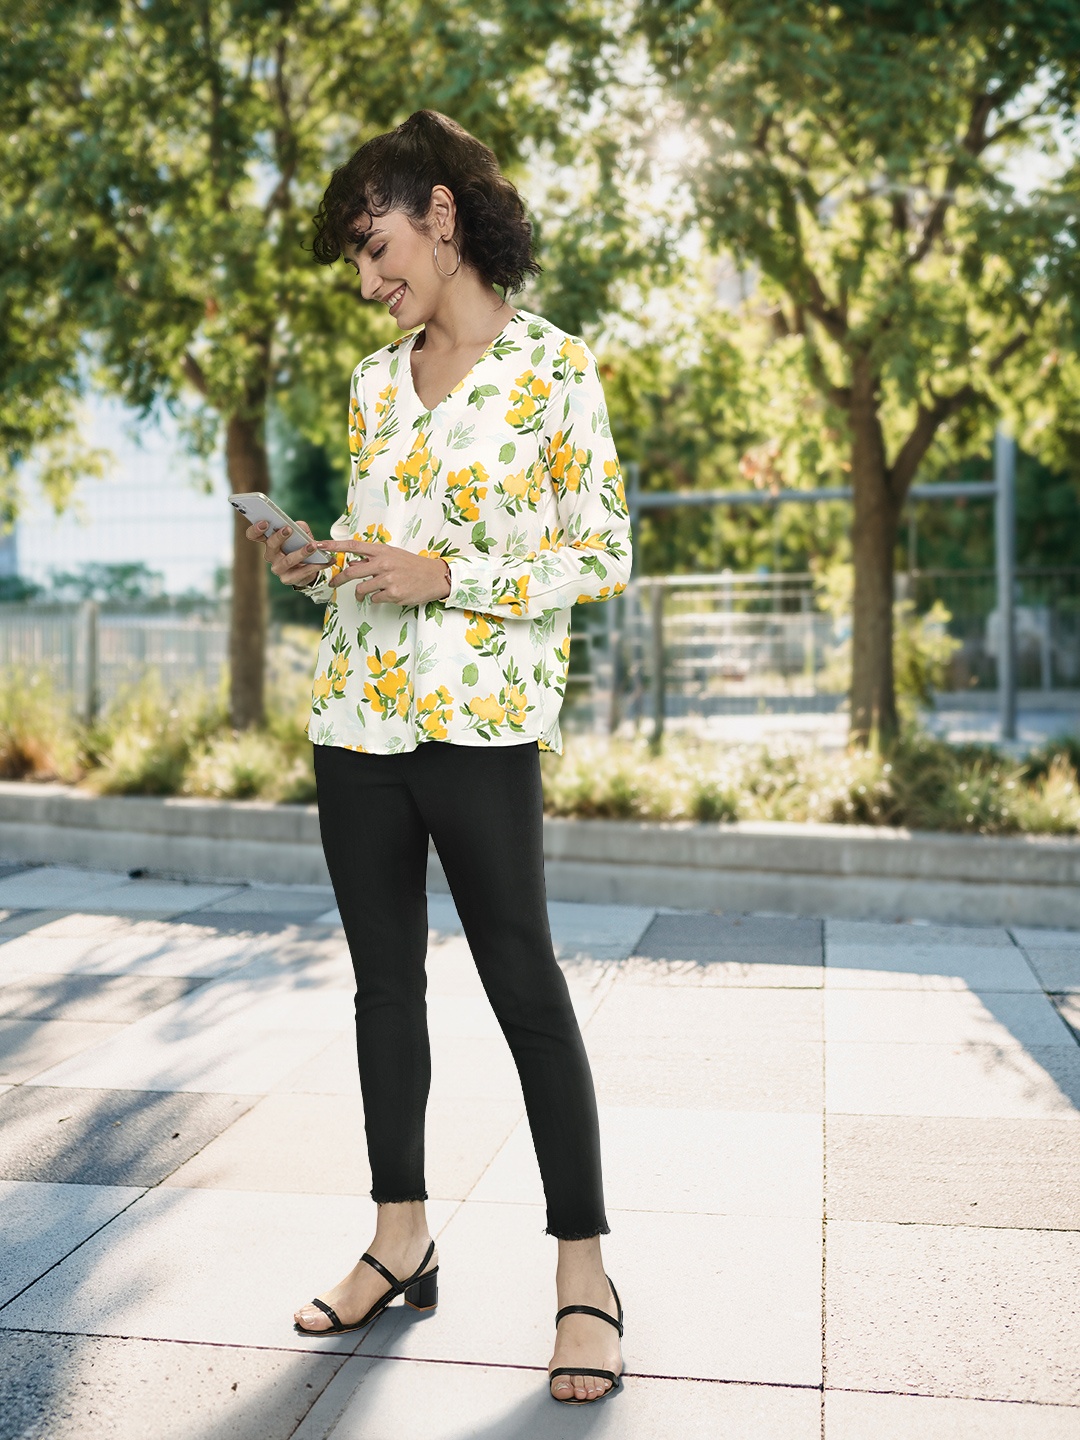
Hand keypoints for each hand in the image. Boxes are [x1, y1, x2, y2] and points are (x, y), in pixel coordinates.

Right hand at [245, 518, 326, 587]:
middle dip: (279, 537)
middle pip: (271, 545)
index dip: (256, 529)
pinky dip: (315, 566)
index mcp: (270, 541)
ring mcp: (278, 568)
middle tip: (289, 529)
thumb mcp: (302, 535)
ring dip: (301, 552)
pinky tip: (325, 561)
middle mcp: (271, 555)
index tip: (264, 522)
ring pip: (287, 560)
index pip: (254, 535)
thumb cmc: (301, 547)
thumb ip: (300, 528)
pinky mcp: (288, 579)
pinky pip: (301, 573)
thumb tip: (299, 526)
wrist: (310, 568)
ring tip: (313, 546)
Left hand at [318, 540, 451, 605]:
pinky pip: (374, 599)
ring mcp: (388, 579)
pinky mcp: (393, 594)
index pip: (353, 546)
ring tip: (366, 594)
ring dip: (361, 594)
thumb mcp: (392, 556)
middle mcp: (383, 563)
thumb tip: (352, 565)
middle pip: (352, 572)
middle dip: (338, 580)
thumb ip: (372, 559)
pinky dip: (376, 599)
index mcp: (382, 551)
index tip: (319, 545)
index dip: (334, 546)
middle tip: (332, 584)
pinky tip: (387, 595)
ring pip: (362, 589)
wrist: (434, 577)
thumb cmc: (412, 566)